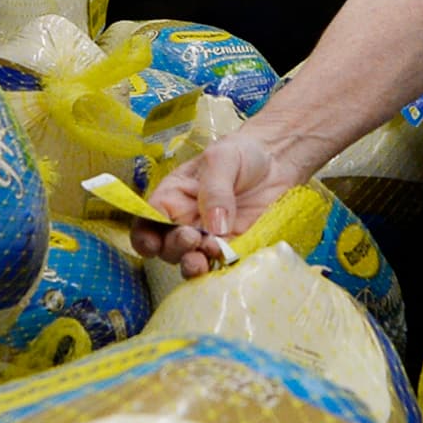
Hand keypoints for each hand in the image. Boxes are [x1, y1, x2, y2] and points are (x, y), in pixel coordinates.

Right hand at [130, 130, 297, 277]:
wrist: (277, 161)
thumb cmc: (242, 153)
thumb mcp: (222, 159)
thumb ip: (214, 190)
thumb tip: (214, 227)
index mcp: (173, 197)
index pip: (149, 220)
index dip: (144, 235)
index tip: (152, 243)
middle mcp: (186, 222)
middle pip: (167, 246)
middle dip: (175, 248)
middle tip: (192, 238)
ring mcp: (209, 238)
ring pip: (191, 261)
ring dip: (194, 264)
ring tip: (204, 258)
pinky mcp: (235, 249)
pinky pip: (222, 266)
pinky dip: (221, 269)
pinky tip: (227, 263)